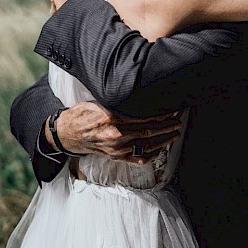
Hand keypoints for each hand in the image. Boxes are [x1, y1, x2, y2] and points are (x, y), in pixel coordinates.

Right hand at [47, 101, 181, 164]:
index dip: (161, 112)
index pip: (144, 115)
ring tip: (176, 132)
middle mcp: (116, 134)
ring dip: (164, 139)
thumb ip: (118, 99)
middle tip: (179, 119)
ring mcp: (116, 148)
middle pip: (149, 130)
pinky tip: (162, 148)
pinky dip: (152, 154)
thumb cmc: (83, 114)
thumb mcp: (98, 101)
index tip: (172, 108)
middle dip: (167, 125)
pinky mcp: (115, 157)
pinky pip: (138, 158)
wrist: (67, 134)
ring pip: (147, 145)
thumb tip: (139, 89)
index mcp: (112, 118)